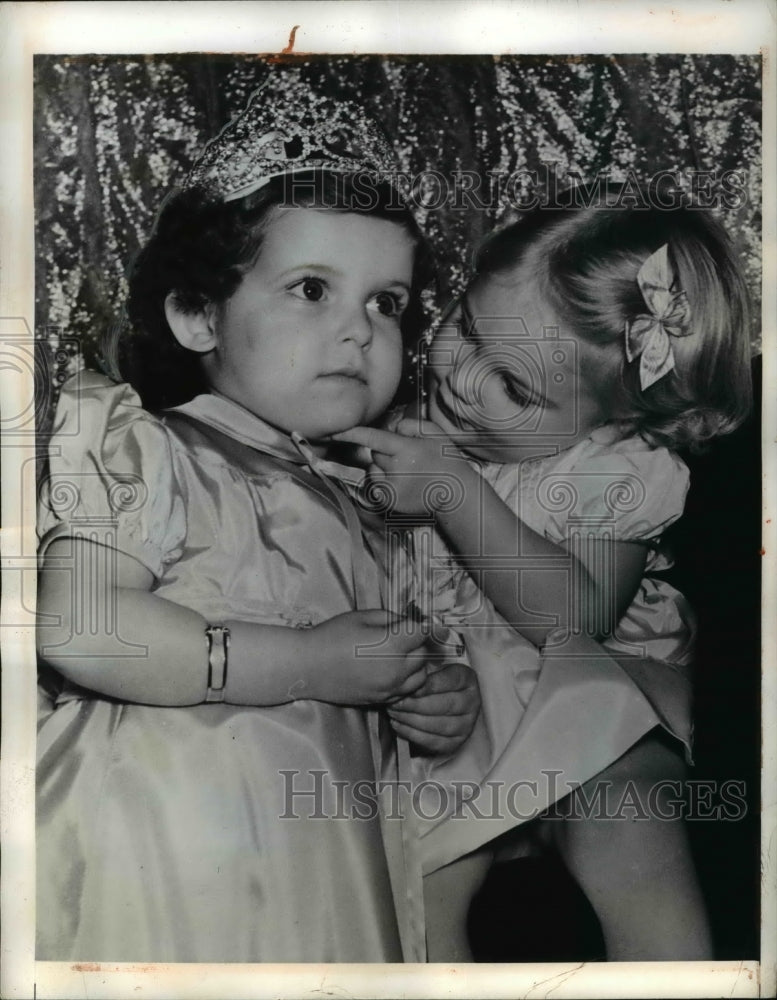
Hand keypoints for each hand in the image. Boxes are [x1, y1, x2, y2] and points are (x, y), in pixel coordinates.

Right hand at [306, 610, 430, 705]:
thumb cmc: (332, 636)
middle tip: (403, 637)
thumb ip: (390, 618)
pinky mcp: (382, 700)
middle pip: (424, 655)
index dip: (423, 625)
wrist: (308, 667)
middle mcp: (396, 669)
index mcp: (392, 644)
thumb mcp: (362, 616)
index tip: (418, 624)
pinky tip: (390, 671)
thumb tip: (407, 624)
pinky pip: (406, 692)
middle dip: (418, 644)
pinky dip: (406, 681)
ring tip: (400, 656)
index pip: (424, 633)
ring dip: (416, 665)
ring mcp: (390, 688)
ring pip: (421, 677)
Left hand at [333, 419, 477, 517]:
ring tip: (409, 473)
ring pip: (374, 470)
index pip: (373, 438)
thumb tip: (395, 429)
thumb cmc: (447, 460)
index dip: (352, 433)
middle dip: (386, 453)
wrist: (457, 493)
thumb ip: (412, 425)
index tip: (333, 430)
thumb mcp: (435, 434)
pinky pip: (377, 486)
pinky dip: (385, 483)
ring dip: (384, 469)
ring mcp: (392, 488)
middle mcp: (396, 469)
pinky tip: (405, 484)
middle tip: (409, 458)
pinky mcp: (390, 502)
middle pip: (375, 455)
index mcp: (406, 449)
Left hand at [387, 660, 480, 755]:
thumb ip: (423, 670)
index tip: (411, 688)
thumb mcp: (431, 670)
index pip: (451, 681)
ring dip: (412, 719)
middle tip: (396, 702)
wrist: (437, 703)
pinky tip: (399, 725)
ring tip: (394, 713)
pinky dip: (413, 734)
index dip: (429, 685)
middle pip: (445, 705)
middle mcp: (471, 702)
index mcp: (467, 679)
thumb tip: (408, 674)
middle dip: (416, 704)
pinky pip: (433, 741)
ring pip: (439, 724)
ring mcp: (466, 724)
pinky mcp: (455, 742)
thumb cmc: (432, 684)